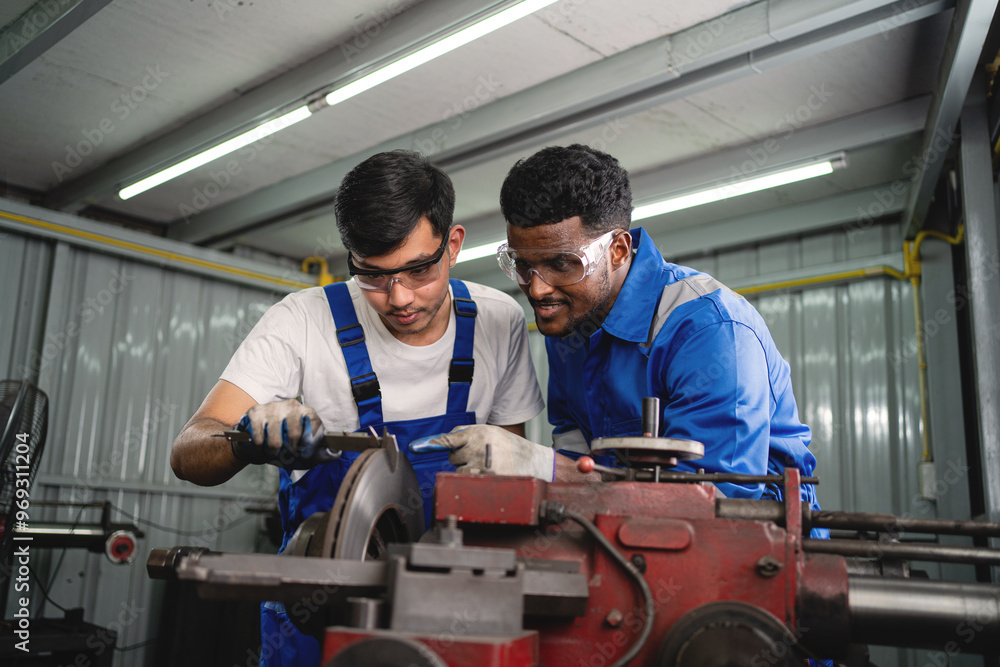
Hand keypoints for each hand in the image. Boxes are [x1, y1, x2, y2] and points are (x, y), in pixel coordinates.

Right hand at [232, 399, 327, 468]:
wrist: (258, 442)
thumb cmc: (287, 446)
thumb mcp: (307, 453)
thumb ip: (323, 453)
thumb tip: (337, 451)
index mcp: (307, 412)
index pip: (314, 423)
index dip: (311, 443)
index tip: (305, 455)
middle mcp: (291, 406)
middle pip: (294, 433)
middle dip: (291, 452)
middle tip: (287, 455)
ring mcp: (272, 407)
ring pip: (276, 440)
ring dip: (274, 453)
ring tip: (273, 453)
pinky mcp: (256, 412)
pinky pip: (259, 438)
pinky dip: (260, 449)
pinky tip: (261, 447)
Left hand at [432, 425, 554, 480]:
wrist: (533, 461)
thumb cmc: (510, 446)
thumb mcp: (490, 432)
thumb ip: (468, 434)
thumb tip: (446, 438)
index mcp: (479, 434)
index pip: (450, 439)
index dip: (432, 444)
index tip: (416, 447)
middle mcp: (478, 448)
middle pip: (452, 457)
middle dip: (462, 457)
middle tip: (480, 456)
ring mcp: (482, 466)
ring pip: (458, 471)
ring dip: (467, 470)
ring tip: (486, 466)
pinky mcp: (485, 480)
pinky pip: (468, 481)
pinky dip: (473, 480)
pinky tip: (487, 475)